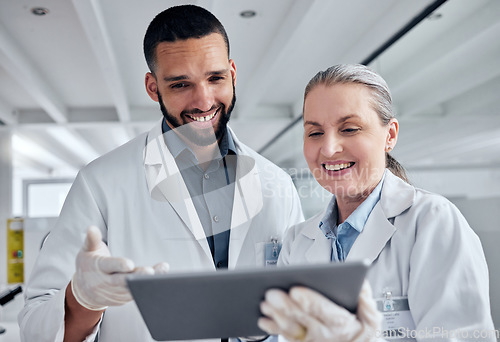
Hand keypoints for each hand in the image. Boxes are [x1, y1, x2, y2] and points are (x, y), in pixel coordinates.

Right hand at [71, 226, 169, 310]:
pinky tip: (160, 277)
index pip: (108, 266)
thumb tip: (91, 228)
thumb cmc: (88, 266)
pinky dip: (147, 286)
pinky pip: (135, 293)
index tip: (130, 264)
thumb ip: (92, 239)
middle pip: (122, 281)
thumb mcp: (87, 251)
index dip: (119, 265)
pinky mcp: (121, 299)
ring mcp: (114, 293)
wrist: (83, 290)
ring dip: (148, 281)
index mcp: (98, 268)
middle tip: (150, 272)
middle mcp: (105, 283)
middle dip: (136, 277)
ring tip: (162, 270)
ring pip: (132, 288)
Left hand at [258, 280, 380, 341]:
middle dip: (286, 306)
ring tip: (266, 305)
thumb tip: (361, 285)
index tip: (296, 290)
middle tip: (272, 294)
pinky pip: (286, 338)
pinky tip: (264, 321)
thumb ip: (368, 304)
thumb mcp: (371, 321)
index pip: (325, 311)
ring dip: (277, 317)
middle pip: (303, 319)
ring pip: (292, 329)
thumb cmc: (359, 333)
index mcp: (342, 323)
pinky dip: (274, 329)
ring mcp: (312, 340)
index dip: (310, 301)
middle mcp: (324, 334)